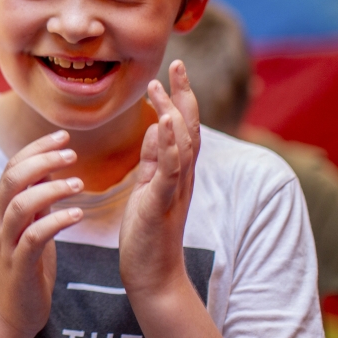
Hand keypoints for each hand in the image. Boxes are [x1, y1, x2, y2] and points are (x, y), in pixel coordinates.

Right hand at [0, 131, 83, 337]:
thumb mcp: (31, 225)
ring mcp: (7, 243)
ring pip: (20, 205)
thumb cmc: (27, 265)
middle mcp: (0, 221)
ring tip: (79, 184)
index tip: (63, 135)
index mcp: (2, 208)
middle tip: (72, 153)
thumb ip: (36, 198)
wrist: (13, 313)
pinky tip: (78, 215)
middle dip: (42, 160)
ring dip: (51, 189)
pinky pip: (34, 237)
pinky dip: (56, 221)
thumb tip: (49, 167)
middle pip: (12, 179)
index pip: (13, 166)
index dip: (36, 148)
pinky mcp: (20, 265)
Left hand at [119, 60, 199, 295]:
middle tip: (178, 64)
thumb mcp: (148, 187)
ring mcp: (175, 188)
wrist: (151, 273)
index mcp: (177, 169)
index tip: (174, 69)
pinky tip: (162, 127)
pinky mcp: (162, 203)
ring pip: (183, 145)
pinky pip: (170, 171)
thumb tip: (156, 126)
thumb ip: (153, 158)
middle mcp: (183, 175)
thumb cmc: (147, 230)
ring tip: (161, 88)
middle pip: (190, 127)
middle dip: (184, 94)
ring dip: (173, 114)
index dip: (180, 96)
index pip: (183, 126)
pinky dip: (168, 147)